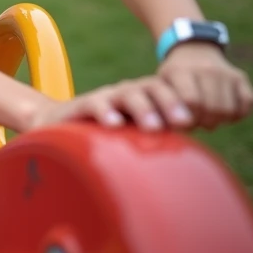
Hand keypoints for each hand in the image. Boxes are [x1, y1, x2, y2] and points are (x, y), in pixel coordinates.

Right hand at [26, 76, 192, 132]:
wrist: (57, 128)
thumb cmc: (104, 138)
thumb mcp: (133, 138)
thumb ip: (156, 142)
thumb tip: (191, 164)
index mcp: (145, 98)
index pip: (170, 92)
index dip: (183, 103)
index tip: (195, 123)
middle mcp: (127, 93)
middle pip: (153, 88)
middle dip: (169, 103)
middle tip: (183, 122)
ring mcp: (105, 97)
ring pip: (128, 94)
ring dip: (143, 109)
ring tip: (154, 127)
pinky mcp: (81, 105)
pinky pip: (95, 104)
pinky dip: (106, 112)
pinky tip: (114, 124)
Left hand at [159, 43, 252, 128]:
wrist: (193, 53)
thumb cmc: (172, 80)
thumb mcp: (159, 87)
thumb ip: (163, 107)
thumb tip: (179, 127)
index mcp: (180, 71)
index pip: (192, 101)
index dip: (189, 119)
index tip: (183, 123)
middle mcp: (206, 69)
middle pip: (213, 109)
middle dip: (204, 122)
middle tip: (197, 122)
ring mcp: (226, 73)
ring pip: (229, 110)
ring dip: (219, 120)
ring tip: (207, 117)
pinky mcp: (241, 77)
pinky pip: (247, 103)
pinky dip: (237, 114)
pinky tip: (223, 112)